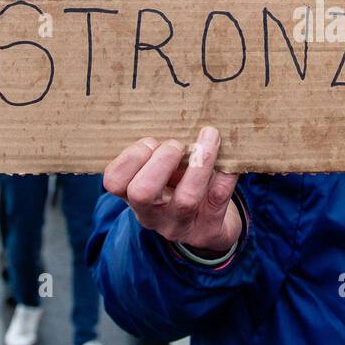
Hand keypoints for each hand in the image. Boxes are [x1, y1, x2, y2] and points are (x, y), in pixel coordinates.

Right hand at [103, 126, 241, 256]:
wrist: (208, 229)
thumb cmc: (180, 189)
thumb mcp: (163, 174)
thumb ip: (160, 152)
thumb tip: (177, 114)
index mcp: (133, 197)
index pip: (114, 182)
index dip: (129, 158)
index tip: (150, 141)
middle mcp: (151, 215)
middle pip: (141, 193)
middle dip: (160, 161)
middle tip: (175, 145)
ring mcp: (180, 226)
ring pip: (185, 199)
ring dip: (198, 164)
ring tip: (208, 139)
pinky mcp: (209, 231)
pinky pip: (218, 199)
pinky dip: (225, 175)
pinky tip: (230, 159)